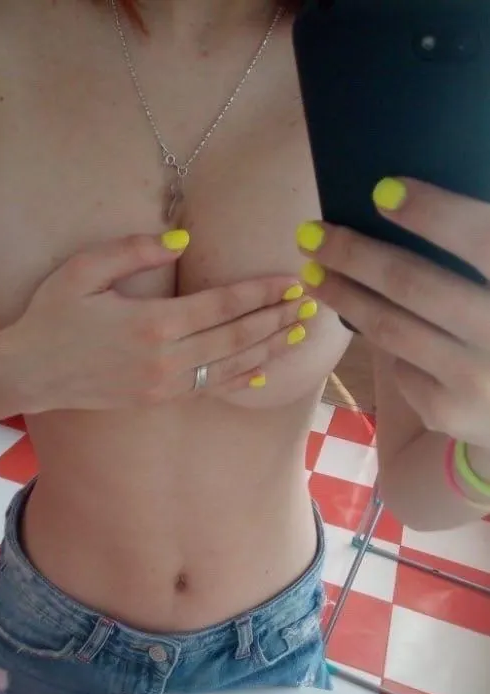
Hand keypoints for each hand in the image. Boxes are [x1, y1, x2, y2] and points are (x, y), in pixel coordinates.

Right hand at [13, 233, 312, 412]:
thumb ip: (134, 250)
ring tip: (296, 332)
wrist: (28, 374)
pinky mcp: (155, 400)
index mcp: (151, 322)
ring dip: (266, 348)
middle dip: (276, 319)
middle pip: (235, 336)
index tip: (291, 280)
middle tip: (309, 303)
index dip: (260, 292)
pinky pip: (208, 390)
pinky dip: (238, 378)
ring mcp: (162, 385)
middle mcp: (164, 359)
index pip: (221, 305)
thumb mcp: (83, 271)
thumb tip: (183, 237)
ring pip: (228, 366)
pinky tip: (261, 369)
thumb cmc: (50, 316)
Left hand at [296, 178, 489, 451]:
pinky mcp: (451, 411)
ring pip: (390, 329)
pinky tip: (382, 329)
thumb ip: (476, 248)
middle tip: (312, 233)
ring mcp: (477, 378)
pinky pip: (402, 367)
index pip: (481, 239)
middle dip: (353, 255)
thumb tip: (399, 200)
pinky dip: (391, 345)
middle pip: (412, 283)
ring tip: (313, 273)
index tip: (382, 191)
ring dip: (344, 296)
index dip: (433, 213)